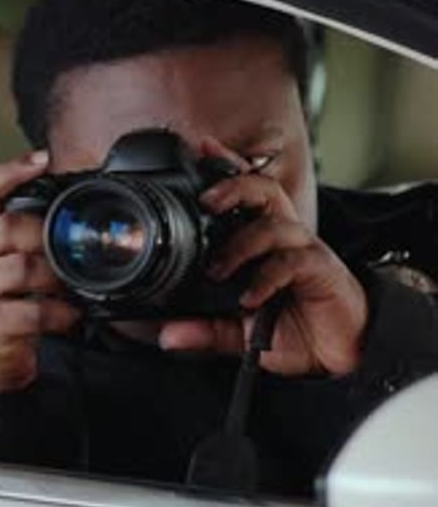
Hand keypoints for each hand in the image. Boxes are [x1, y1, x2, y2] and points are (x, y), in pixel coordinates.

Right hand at [0, 152, 79, 400]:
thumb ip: (10, 245)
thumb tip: (55, 221)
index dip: (10, 172)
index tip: (41, 159)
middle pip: (5, 227)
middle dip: (43, 233)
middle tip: (63, 250)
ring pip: (23, 266)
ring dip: (57, 276)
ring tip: (70, 288)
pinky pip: (34, 309)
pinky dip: (61, 312)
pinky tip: (70, 315)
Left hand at [160, 139, 367, 375]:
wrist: (338, 357)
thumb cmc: (297, 331)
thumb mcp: (241, 334)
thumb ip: (206, 329)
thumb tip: (167, 335)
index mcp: (265, 242)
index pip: (246, 195)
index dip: (227, 168)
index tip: (201, 150)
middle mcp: (284, 238)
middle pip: (264, 190)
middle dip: (233, 186)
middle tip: (206, 201)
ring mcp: (304, 251)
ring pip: (273, 223)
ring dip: (242, 244)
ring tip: (219, 271)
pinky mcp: (321, 270)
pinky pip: (292, 261)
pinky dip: (266, 278)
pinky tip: (250, 298)